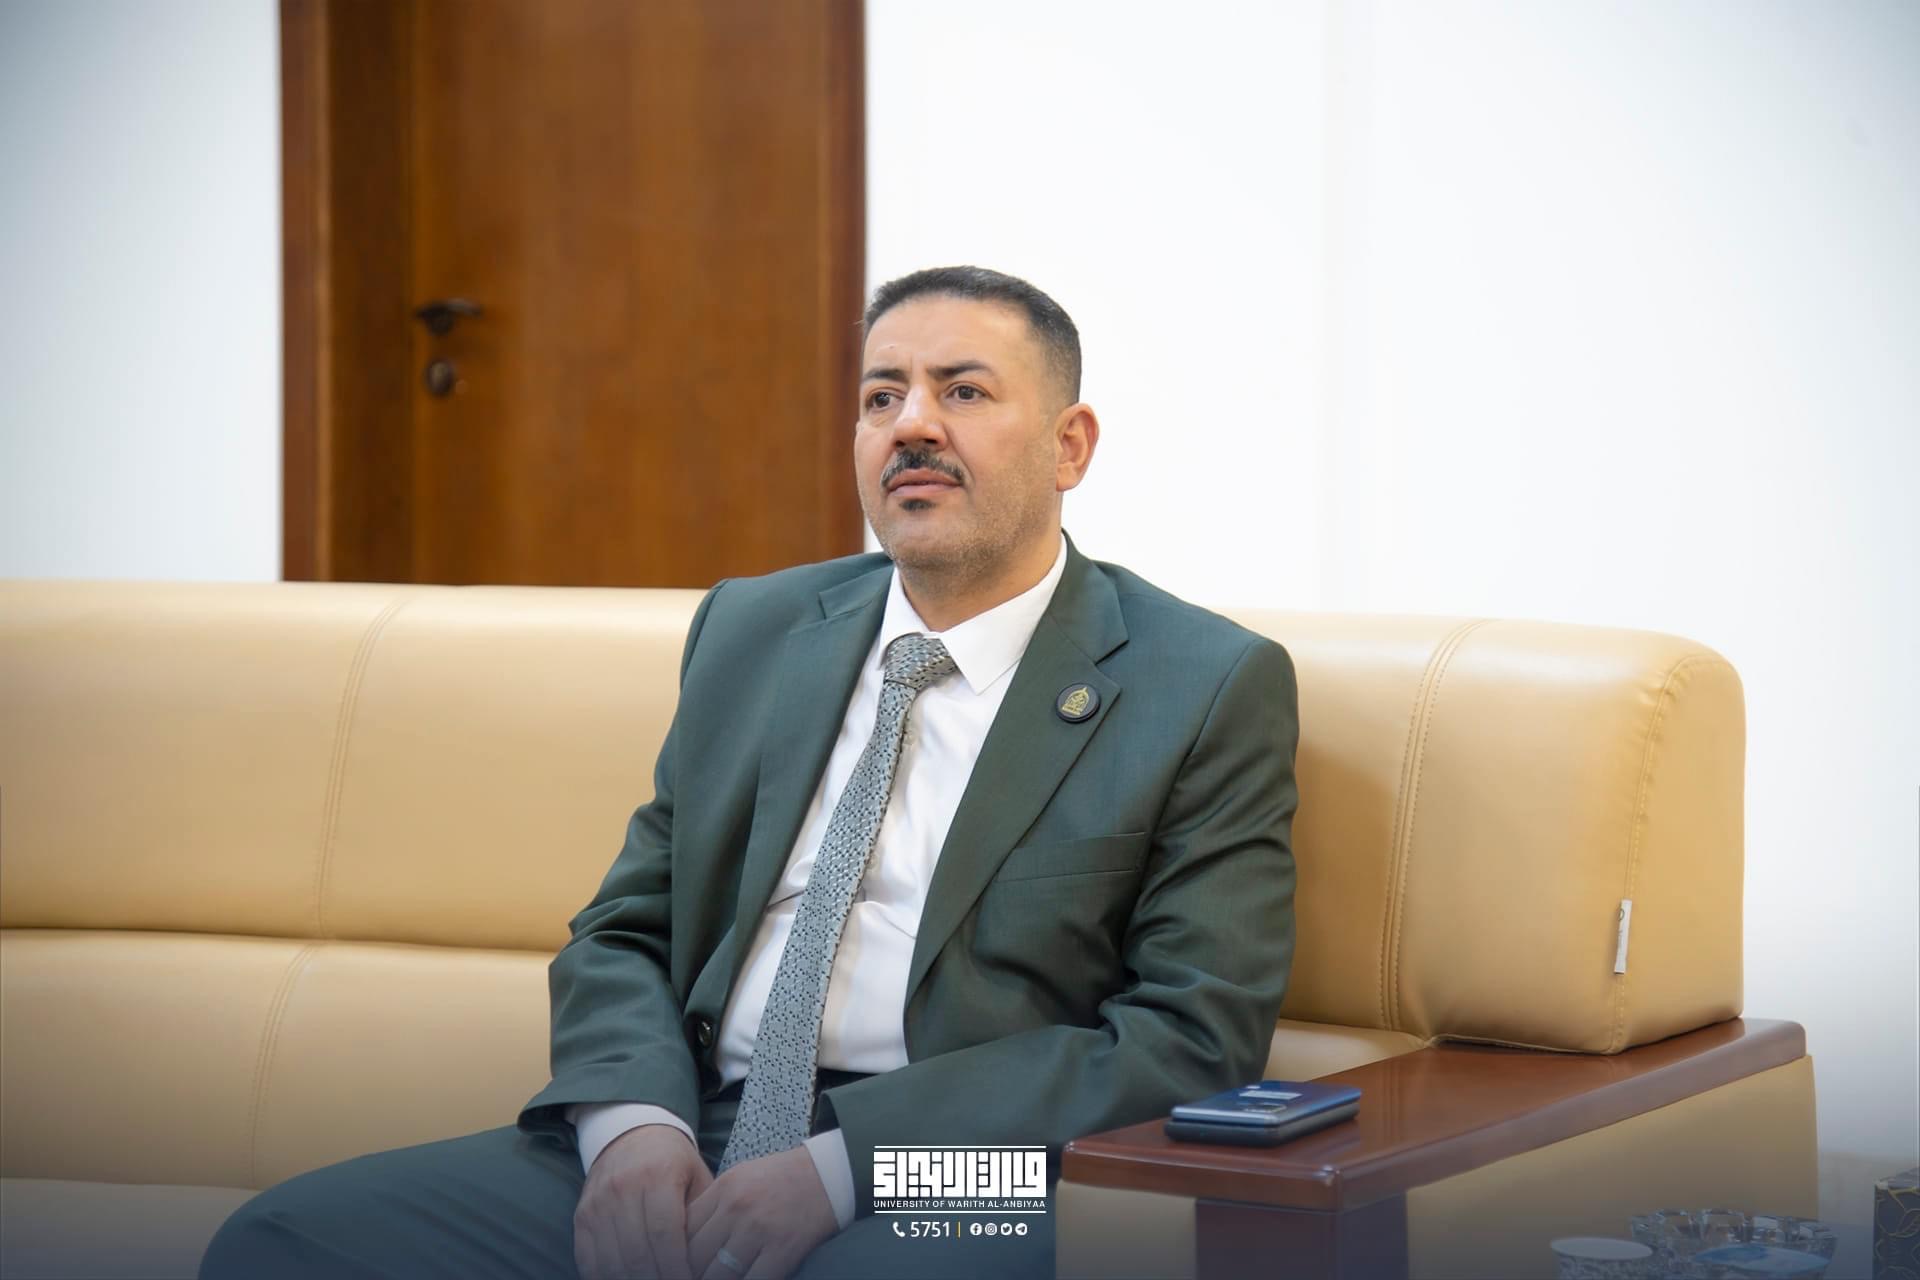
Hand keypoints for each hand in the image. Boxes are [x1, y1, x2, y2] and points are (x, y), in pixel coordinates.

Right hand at [574, 1124, 714, 1278]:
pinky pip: (587, 1259)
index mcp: (658, 1175)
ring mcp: (598, 1203)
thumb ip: (702, 1214)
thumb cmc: (673, 1162)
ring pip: (611, 1261)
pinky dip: (604, 1278)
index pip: (665, 1234)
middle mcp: (623, 1187)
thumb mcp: (696, 1176)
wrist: (631, 1134)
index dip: (676, 1268)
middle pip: (637, 1253)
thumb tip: (709, 1258)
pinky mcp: (581, 1216)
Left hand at [685, 1147, 838, 1278]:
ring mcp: (759, 1229)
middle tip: (691, 1279)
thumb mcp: (740, 1178)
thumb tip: (683, 1241)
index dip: (674, 1256)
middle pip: (694, 1256)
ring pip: (718, 1275)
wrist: (829, 1173)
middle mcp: (736, 1208)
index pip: (682, 1230)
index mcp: (723, 1188)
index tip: (674, 1267)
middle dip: (689, 1275)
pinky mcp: (783, 1249)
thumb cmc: (782, 1179)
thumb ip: (712, 1206)